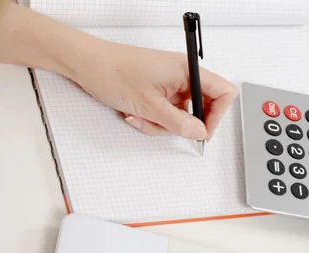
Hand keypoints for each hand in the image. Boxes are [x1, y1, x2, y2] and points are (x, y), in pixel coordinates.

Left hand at [0, 4, 235, 140]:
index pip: (223, 92)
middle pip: (201, 108)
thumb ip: (178, 122)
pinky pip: (164, 114)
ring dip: (162, 125)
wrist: (85, 65)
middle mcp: (181, 75)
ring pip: (180, 116)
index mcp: (186, 70)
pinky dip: (152, 121)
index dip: (217, 115)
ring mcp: (168, 84)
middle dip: (183, 124)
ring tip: (143, 118)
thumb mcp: (149, 105)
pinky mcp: (156, 92)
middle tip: (166, 126)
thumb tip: (199, 132)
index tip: (202, 131)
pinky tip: (136, 115)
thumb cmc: (113, 71)